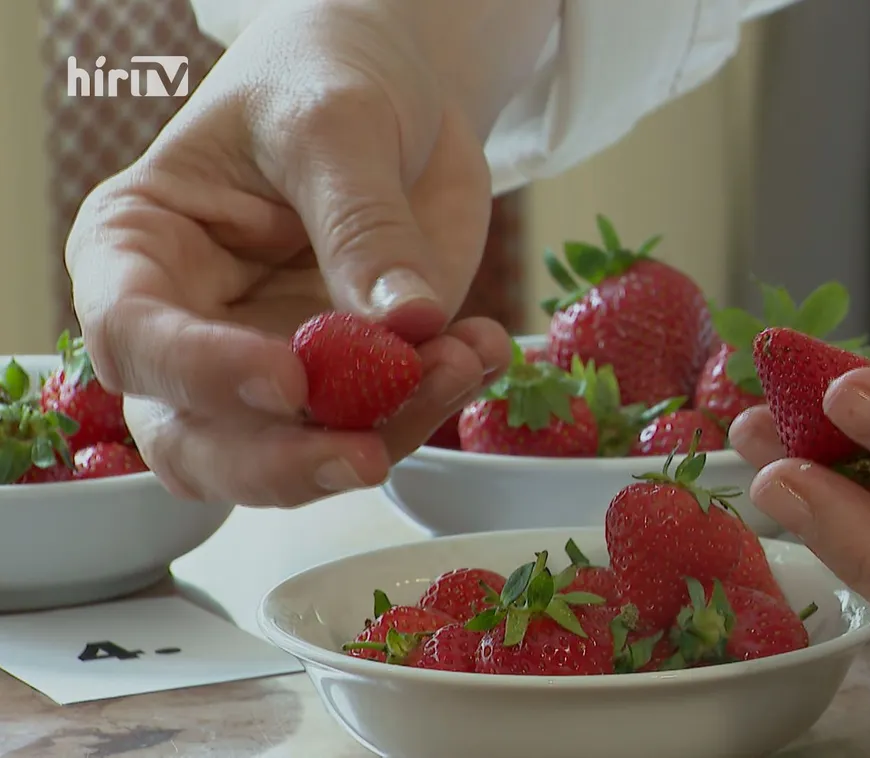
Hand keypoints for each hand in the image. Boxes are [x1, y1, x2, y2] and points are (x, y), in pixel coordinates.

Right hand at [62, 0, 528, 506]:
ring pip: (299, 453)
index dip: (201, 376)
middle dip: (285, 462)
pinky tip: (482, 347)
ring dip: (389, 429)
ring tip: (467, 356)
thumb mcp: (337, 125)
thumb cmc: (326, 80)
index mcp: (138, 251)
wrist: (399, 90)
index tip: (289, 381)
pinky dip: (439, 402)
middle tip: (369, 455)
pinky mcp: (354, 379)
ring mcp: (272, 364)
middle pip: (198, 442)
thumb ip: (362, 224)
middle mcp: (189, 330)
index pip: (133, 337)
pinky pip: (386, 424)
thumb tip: (408, 323)